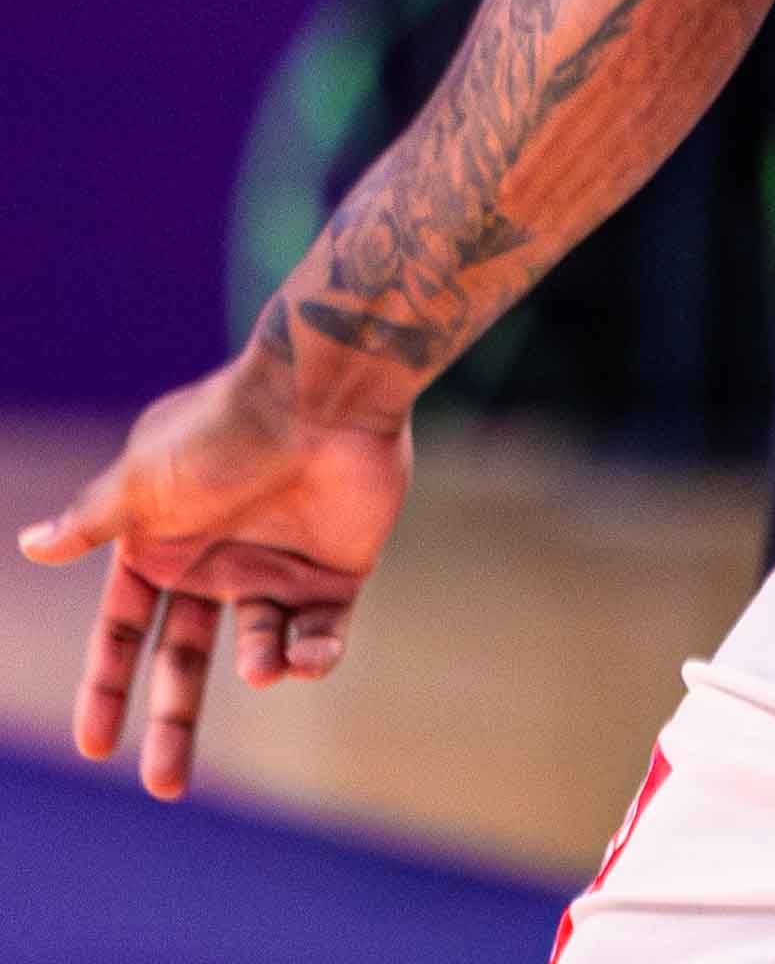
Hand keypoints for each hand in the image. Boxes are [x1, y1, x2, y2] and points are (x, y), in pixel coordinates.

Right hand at [17, 334, 412, 798]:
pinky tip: (306, 658)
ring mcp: (278, 565)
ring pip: (259, 649)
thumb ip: (92, 520)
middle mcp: (218, 560)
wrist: (326, 394)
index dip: (108, 686)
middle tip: (166, 785)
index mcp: (165, 542)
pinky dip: (314, 656)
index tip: (94, 747)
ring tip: (261, 661)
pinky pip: (321, 634)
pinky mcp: (338, 569)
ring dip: (259, 664)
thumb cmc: (227, 429)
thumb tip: (29, 545)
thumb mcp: (143, 477)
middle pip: (186, 658)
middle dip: (175, 719)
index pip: (125, 630)